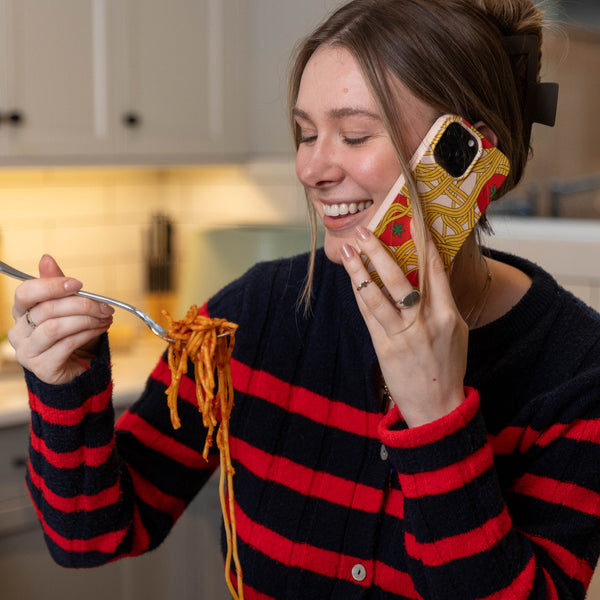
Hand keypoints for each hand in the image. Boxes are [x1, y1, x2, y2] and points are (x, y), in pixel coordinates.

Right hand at [7, 255, 113, 384]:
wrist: (76, 365)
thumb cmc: (69, 332)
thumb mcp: (66, 306)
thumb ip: (57, 285)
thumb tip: (46, 258)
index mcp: (21, 312)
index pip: (25, 293)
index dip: (52, 286)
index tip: (78, 284)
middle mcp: (18, 332)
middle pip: (47, 310)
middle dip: (81, 305)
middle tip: (104, 306)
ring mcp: (28, 352)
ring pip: (56, 328)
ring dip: (86, 320)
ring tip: (105, 318)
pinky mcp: (43, 367)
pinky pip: (67, 344)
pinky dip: (88, 333)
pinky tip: (100, 329)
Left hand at [341, 227, 467, 426]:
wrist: (437, 406)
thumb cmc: (447, 365)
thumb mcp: (456, 330)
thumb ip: (443, 302)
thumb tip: (431, 272)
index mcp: (448, 315)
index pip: (435, 271)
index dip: (422, 244)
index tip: (411, 223)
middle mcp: (424, 321)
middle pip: (399, 278)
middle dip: (380, 251)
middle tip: (366, 231)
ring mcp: (402, 334)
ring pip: (377, 295)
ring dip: (360, 270)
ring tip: (349, 250)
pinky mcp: (384, 347)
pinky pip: (369, 315)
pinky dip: (360, 294)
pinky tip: (352, 278)